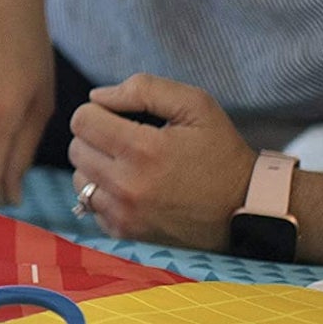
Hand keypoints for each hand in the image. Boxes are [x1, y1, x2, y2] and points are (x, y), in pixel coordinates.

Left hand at [68, 73, 256, 250]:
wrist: (246, 209)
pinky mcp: (126, 234)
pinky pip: (90, 205)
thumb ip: (143, 89)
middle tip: (126, 136)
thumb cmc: (220, 151)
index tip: (120, 115)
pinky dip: (103, 192)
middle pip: (77, 148)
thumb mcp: (194, 104)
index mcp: (143, 151)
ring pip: (79, 178)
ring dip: (95, 165)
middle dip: (96, 135)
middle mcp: (128, 187)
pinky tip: (130, 186)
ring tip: (128, 162)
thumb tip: (97, 96)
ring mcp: (125, 216)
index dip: (98, 110)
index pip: (82, 120)